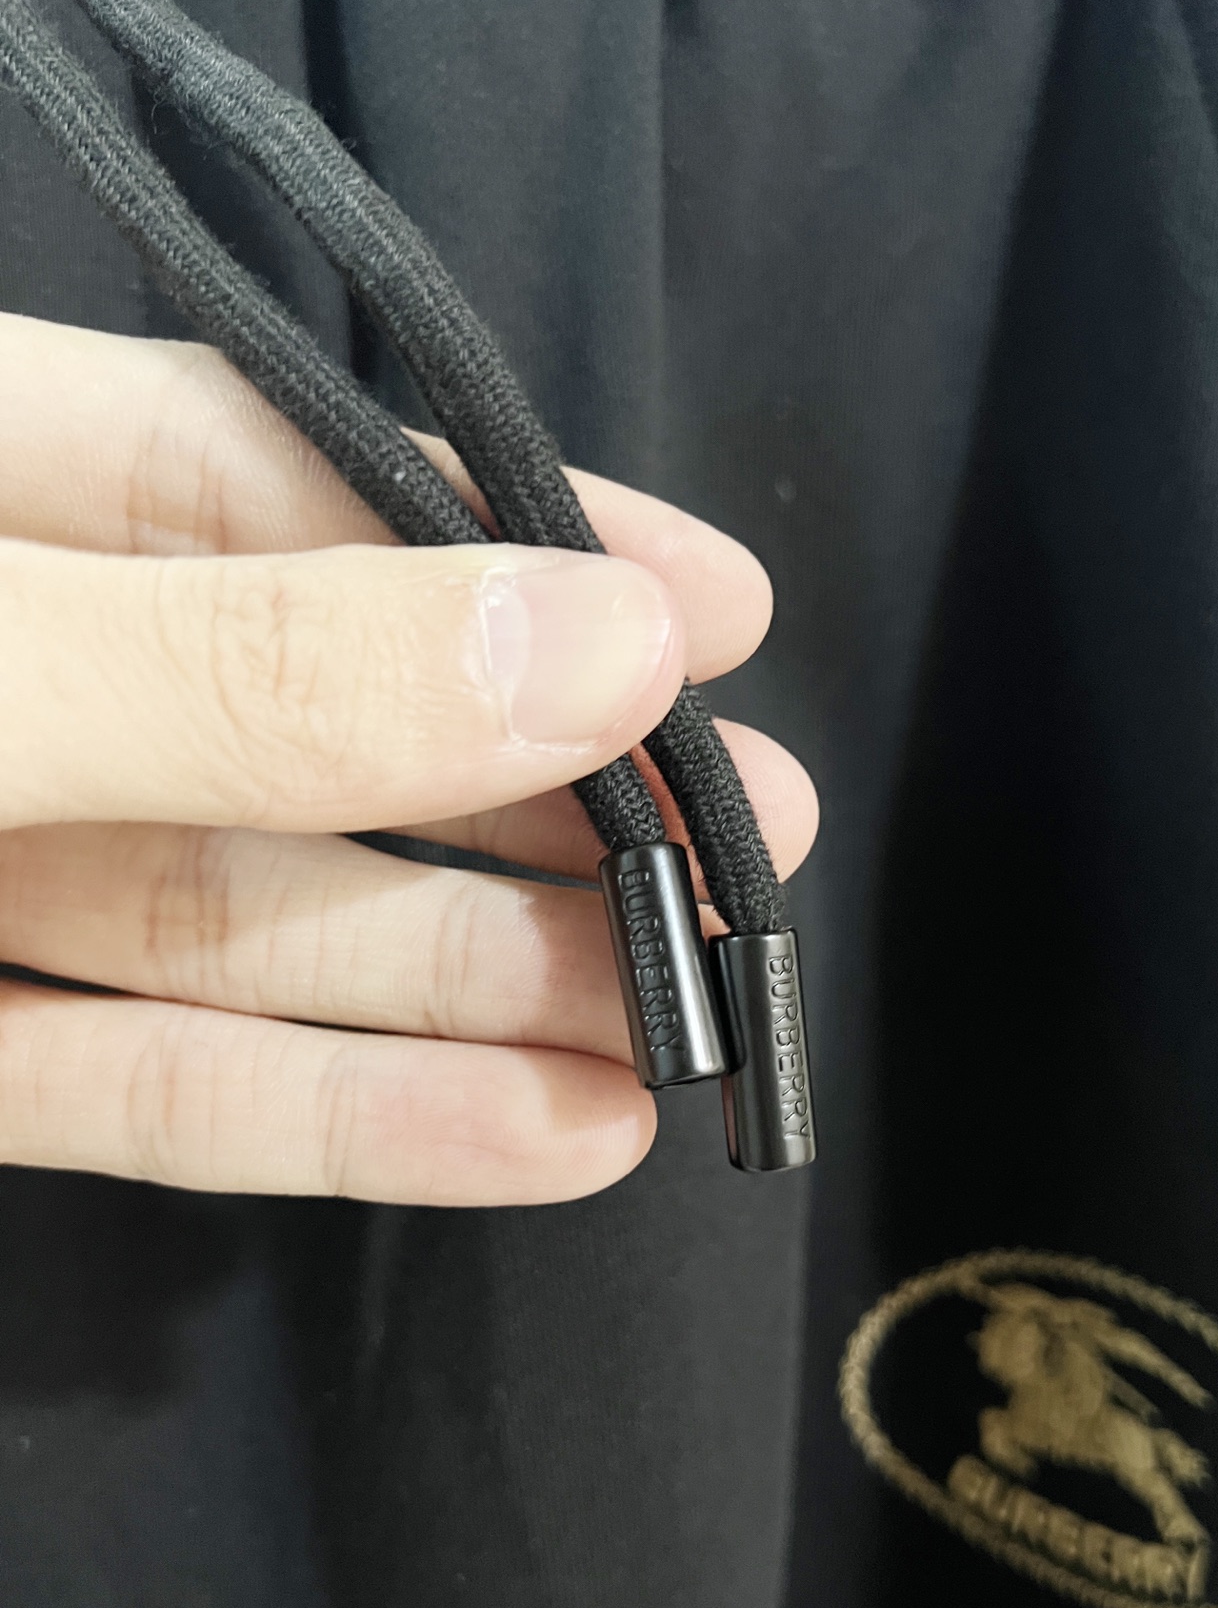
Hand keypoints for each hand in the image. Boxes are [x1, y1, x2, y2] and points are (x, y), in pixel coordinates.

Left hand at [0, 312, 816, 1203]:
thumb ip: (247, 667)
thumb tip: (590, 644)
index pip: (271, 475)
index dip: (507, 538)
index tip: (715, 610)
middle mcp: (4, 688)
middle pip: (305, 724)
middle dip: (538, 786)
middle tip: (752, 840)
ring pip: (255, 929)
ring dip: (486, 981)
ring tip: (690, 1012)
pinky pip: (151, 1092)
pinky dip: (347, 1121)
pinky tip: (548, 1132)